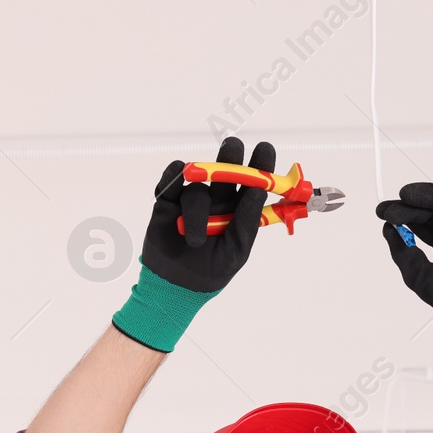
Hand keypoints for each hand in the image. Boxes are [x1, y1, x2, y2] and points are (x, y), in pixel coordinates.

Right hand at [141, 136, 276, 293]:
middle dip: (230, 156)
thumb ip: (247, 222)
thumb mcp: (237, 251)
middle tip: (233, 146)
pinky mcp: (168, 202)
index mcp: (238, 209)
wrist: (177, 287)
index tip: (265, 149)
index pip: (252, 182)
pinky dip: (173, 176)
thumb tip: (257, 191)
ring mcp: (192, 199)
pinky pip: (171, 181)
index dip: (260, 164)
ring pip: (197, 187)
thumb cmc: (213, 270)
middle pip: (226, 170)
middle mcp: (218, 200)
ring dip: (197, 211)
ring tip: (196, 241)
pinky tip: (177, 176)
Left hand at [374, 166, 432, 368]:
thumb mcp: (419, 277)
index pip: (419, 222)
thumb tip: (387, 230)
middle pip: (432, 210)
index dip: (401, 214)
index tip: (382, 212)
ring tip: (408, 193)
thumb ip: (404, 255)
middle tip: (391, 205)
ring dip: (430, 194)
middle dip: (411, 205)